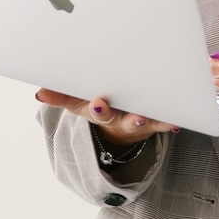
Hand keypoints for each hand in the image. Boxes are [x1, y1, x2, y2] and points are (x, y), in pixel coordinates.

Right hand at [35, 89, 178, 143]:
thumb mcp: (79, 103)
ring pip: (149, 122)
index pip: (98, 112)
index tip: (99, 105)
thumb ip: (62, 96)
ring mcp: (141, 119)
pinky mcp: (159, 119)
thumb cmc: (101, 105)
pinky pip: (168, 120)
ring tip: (163, 119)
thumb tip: (40, 93)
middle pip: (126, 121)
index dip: (99, 109)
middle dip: (131, 120)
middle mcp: (123, 118)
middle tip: (137, 119)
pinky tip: (179, 119)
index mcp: (102, 112)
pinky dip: (174, 119)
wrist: (121, 126)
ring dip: (156, 121)